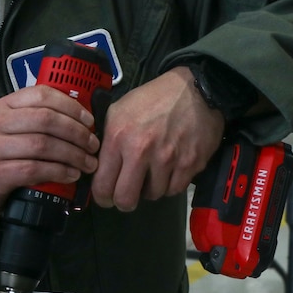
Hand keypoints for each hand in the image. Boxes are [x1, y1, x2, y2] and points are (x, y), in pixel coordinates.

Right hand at [0, 85, 99, 239]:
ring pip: (42, 144)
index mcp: (4, 105)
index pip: (42, 94)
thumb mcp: (14, 130)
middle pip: (46, 119)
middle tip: (93, 145)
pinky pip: (34, 169)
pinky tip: (71, 175)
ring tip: (88, 163)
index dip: (71, 106)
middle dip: (76, 132)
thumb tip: (83, 118)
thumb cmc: (1, 157)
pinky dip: (58, 171)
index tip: (90, 120)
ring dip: (72, 154)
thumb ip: (39, 120)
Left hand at [91, 67, 224, 210]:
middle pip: (125, 200)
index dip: (102, 197)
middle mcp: (141, 151)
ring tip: (151, 173)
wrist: (195, 90)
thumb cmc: (153, 99)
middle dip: (123, 202)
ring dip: (149, 189)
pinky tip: (168, 171)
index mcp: (118, 138)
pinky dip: (169, 184)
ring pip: (152, 196)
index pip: (102, 185)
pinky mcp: (190, 164)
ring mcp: (168, 160)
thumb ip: (106, 140)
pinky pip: (174, 190)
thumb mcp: (118, 111)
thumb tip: (97, 166)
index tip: (106, 197)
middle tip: (127, 195)